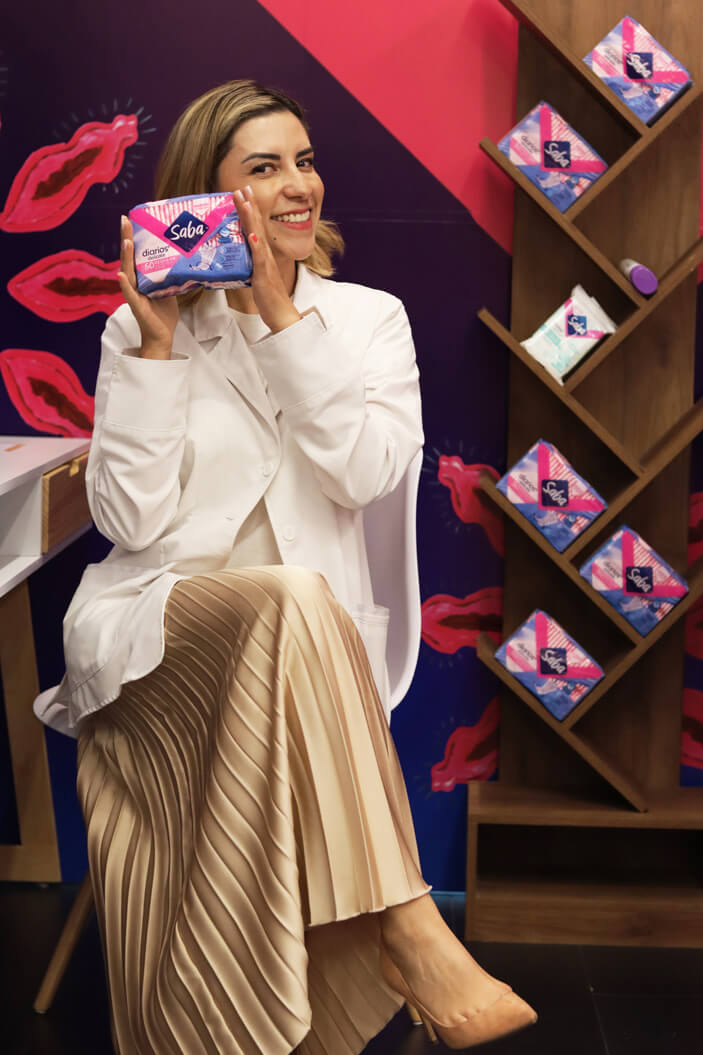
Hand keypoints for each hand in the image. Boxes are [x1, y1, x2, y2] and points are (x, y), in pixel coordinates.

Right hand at [117, 216, 178, 358]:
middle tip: (124, 220)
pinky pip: (130, 294)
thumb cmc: (164, 313)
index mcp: (142, 278)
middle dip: (126, 238)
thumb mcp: (170, 289)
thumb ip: (171, 274)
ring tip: (126, 241)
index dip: (132, 237)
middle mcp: (135, 283)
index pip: (135, 254)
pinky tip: (120, 275)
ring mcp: (134, 294)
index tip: (131, 218)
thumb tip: (184, 258)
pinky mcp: (137, 307)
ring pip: (128, 272)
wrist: (162, 336)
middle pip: (128, 258)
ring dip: (125, 257)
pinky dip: (125, 285)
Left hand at [234, 186, 301, 333]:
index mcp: (263, 254)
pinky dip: (255, 244)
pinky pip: (259, 258)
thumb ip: (250, 264)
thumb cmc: (269, 298)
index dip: (249, 210)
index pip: (255, 227)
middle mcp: (265, 254)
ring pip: (257, 236)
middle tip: (241, 187)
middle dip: (249, 205)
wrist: (282, 314)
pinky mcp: (264, 274)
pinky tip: (251, 233)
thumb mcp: (257, 276)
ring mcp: (265, 263)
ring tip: (244, 201)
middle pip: (256, 225)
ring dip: (251, 218)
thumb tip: (241, 258)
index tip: (243, 193)